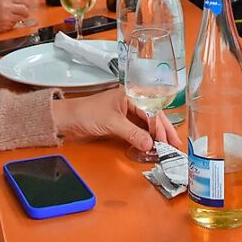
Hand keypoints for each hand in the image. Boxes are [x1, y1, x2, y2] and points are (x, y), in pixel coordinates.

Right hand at [0, 0, 30, 32]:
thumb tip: (18, 0)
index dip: (26, 2)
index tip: (27, 4)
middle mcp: (6, 7)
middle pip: (25, 10)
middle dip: (25, 11)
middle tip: (23, 12)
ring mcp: (5, 18)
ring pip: (21, 19)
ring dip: (18, 18)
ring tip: (11, 16)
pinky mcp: (3, 27)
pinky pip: (13, 25)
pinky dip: (11, 24)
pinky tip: (4, 21)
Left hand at [51, 86, 182, 150]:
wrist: (67, 120)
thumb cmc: (86, 113)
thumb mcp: (112, 123)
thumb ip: (132, 133)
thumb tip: (149, 144)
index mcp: (130, 94)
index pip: (152, 110)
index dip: (161, 126)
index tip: (167, 140)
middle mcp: (131, 101)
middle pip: (153, 115)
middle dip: (164, 130)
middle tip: (175, 144)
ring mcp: (126, 112)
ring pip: (147, 123)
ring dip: (156, 135)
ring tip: (167, 147)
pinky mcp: (121, 122)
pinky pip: (138, 129)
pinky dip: (146, 137)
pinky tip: (152, 145)